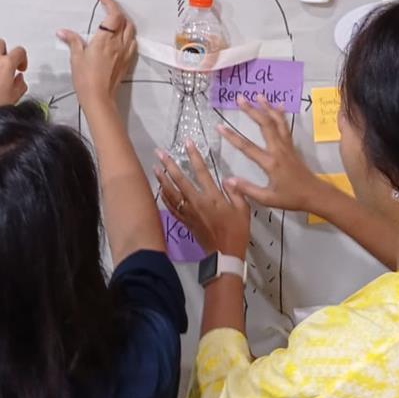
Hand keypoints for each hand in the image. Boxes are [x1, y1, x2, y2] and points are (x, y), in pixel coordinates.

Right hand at [57, 0, 136, 108]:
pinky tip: (121, 38)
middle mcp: (118, 44)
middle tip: (108, 10)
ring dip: (125, 22)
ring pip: (131, 30)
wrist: (99, 98)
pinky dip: (128, 35)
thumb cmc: (86, 78)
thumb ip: (72, 41)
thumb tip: (62, 31)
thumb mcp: (76, 57)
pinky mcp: (128, 61)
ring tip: (115, 22)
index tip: (103, 0)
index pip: (114, 15)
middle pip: (125, 21)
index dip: (111, 4)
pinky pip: (133, 43)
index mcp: (105, 40)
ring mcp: (125, 52)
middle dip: (117, 12)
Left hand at [155, 143, 250, 258]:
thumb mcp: (243, 210)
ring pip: (171, 193)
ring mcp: (189, 212)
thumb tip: (228, 179)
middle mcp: (197, 202)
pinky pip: (172, 207)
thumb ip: (236, 192)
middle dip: (169, 165)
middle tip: (159, 153)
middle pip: (179, 180)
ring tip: (155, 168)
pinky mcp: (185, 221)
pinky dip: (164, 198)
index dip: (194, 156)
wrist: (225, 254)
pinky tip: (160, 191)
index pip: (201, 172)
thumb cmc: (237, 232)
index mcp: (212, 197)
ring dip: (162, 180)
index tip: (187, 143)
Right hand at [220, 94, 324, 212]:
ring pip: (276, 122)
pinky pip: (285, 127)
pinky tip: (278, 106)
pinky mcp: (292, 146)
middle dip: (251, 110)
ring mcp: (286, 146)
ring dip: (266, 108)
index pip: (247, 147)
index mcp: (270, 162)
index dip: (232, 136)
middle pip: (264, 125)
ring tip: (258, 96)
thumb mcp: (268, 199)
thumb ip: (247, 189)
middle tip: (240, 98)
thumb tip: (228, 181)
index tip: (219, 126)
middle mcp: (278, 150)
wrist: (315, 195)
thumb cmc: (291, 198)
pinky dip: (280, 115)